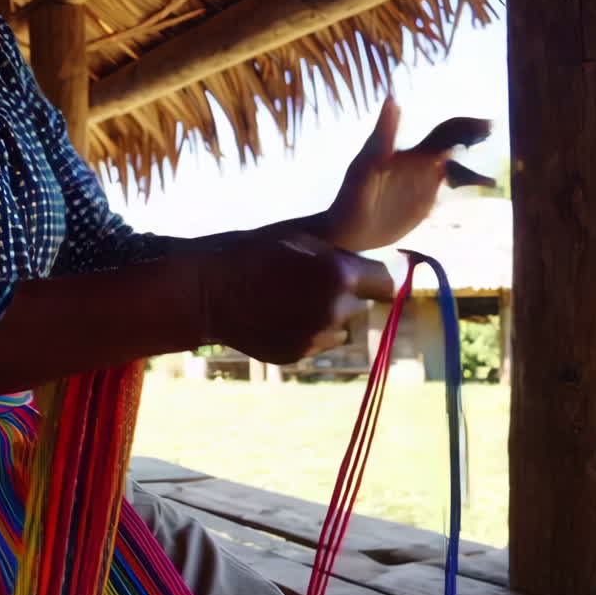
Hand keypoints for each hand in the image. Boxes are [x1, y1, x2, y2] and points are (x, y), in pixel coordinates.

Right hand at [200, 230, 394, 364]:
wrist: (207, 291)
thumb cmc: (253, 254)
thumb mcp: (301, 240)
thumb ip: (343, 254)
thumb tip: (382, 265)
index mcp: (340, 275)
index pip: (388, 282)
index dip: (376, 277)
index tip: (366, 274)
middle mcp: (333, 310)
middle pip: (362, 306)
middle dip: (348, 296)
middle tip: (314, 282)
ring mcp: (315, 337)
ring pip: (341, 328)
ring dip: (328, 316)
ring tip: (293, 300)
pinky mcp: (297, 354)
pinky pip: (317, 343)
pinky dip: (307, 332)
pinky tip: (279, 316)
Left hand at [323, 98, 496, 251]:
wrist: (347, 231)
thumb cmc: (352, 196)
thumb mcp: (366, 167)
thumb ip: (383, 136)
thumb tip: (392, 98)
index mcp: (410, 152)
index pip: (444, 132)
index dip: (465, 126)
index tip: (487, 127)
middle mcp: (421, 163)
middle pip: (455, 145)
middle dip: (476, 140)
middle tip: (498, 141)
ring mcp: (425, 183)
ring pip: (459, 168)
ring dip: (477, 167)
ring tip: (492, 178)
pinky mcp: (426, 202)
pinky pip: (453, 191)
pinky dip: (470, 188)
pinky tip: (486, 190)